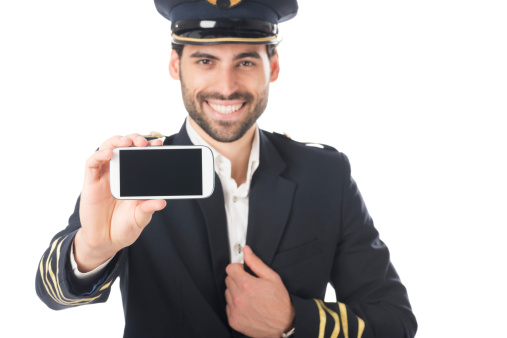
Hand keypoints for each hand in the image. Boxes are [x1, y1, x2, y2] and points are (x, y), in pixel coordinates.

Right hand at [74, 134, 166, 271]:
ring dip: (117, 141)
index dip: (148, 147)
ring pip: (107, 148)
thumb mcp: (140, 218)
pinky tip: (109, 153)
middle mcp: (119, 173)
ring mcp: (104, 176)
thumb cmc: (124, 227)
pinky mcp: (91, 183)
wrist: (106, 242)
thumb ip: (148, 208)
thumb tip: (162, 202)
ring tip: (127, 142)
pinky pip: (92, 163)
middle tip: (143, 142)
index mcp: (133, 178)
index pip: (140, 156)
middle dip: (134, 139)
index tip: (159, 144)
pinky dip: (99, 155)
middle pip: (124, 147)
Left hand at [225, 245, 294, 337]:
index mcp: (247, 285)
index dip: (238, 268)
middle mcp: (238, 298)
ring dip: (236, 292)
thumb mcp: (272, 278)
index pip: (230, 268)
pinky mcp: (233, 320)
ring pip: (227, 293)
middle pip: (228, 280)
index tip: (244, 271)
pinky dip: (235, 305)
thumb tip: (247, 251)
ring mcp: (235, 310)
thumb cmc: (280, 303)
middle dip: (238, 279)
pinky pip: (228, 306)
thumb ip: (256, 263)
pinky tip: (248, 306)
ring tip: (250, 296)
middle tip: (250, 284)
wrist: (282, 326)